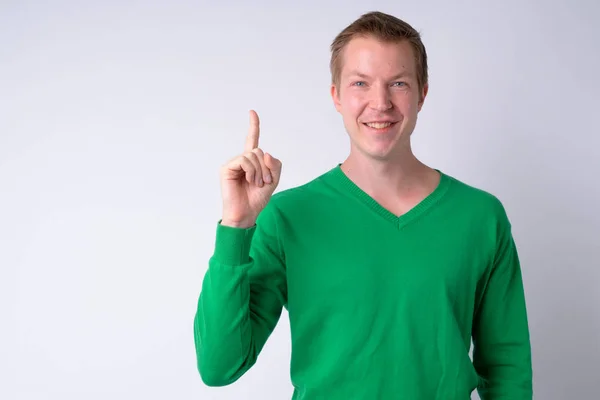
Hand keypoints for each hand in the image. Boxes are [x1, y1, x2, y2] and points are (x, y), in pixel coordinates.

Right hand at [219, 110, 281, 227]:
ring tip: (256, 184)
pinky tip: (249, 180)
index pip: (252, 140)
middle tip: (264, 182)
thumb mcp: (274, 181)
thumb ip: (275, 165)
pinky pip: (244, 160)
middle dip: (266, 167)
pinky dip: (251, 170)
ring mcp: (233, 164)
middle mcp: (241, 160)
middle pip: (258, 151)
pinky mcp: (226, 168)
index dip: (253, 126)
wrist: (246, 213)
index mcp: (252, 162)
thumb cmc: (257, 199)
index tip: (252, 112)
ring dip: (259, 171)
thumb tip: (265, 153)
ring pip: (252, 155)